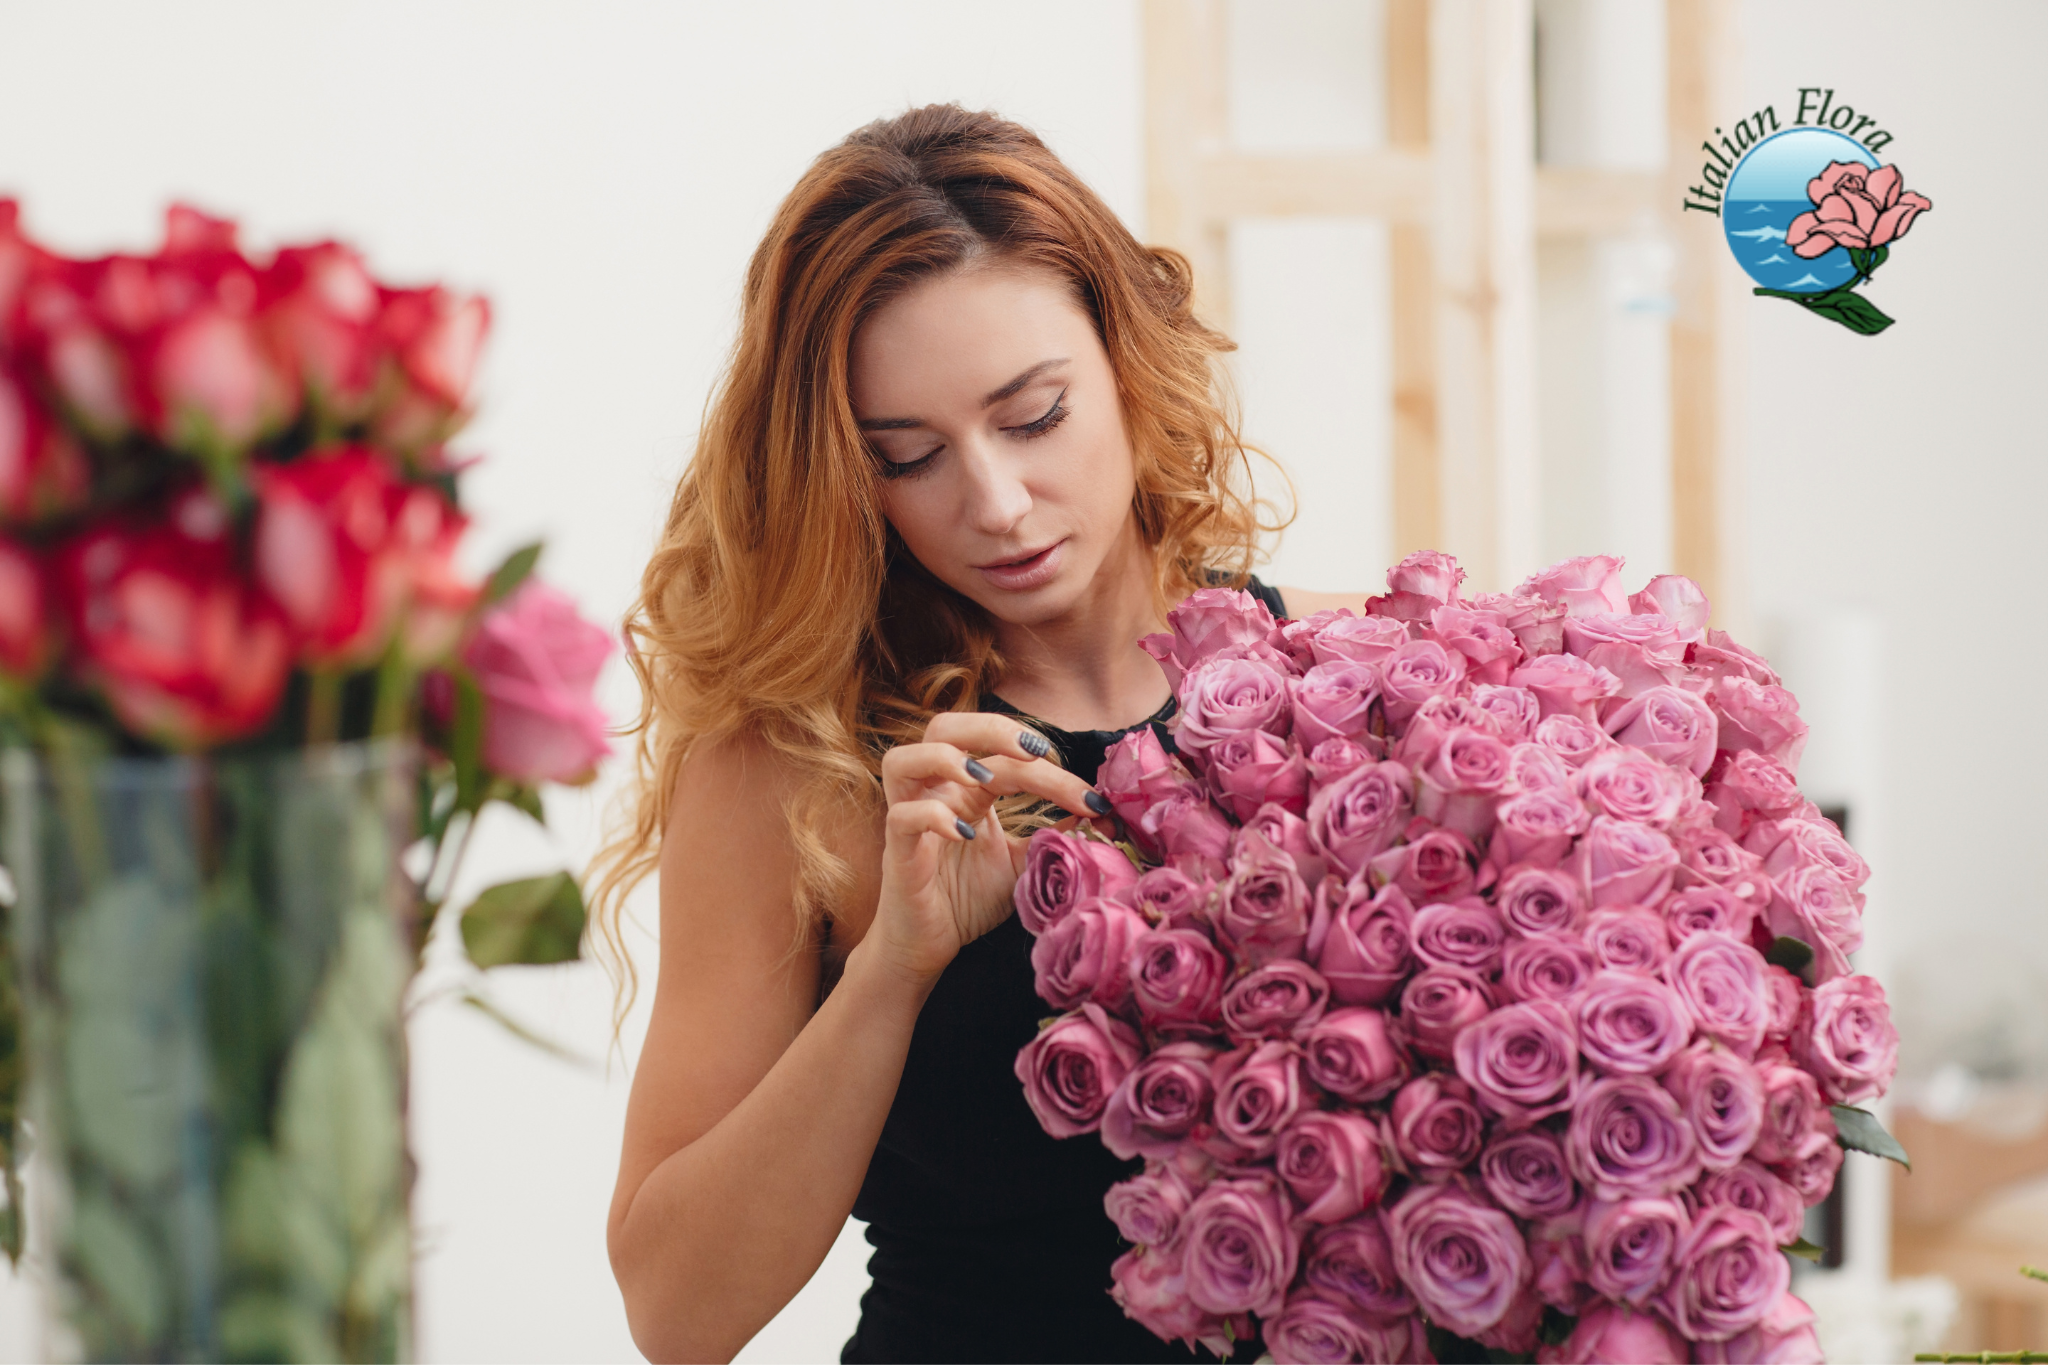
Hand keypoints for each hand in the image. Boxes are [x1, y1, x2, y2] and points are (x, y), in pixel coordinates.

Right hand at [864, 712, 1110, 983]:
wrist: (928, 946)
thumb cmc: (968, 899)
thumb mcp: (1024, 863)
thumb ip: (1056, 837)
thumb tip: (1105, 818)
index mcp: (967, 788)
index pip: (1009, 759)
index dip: (1054, 773)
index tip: (1095, 803)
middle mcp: (936, 792)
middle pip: (945, 727)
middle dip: (991, 728)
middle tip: (1036, 752)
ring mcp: (910, 816)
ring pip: (903, 759)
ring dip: (946, 758)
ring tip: (985, 779)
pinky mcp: (897, 850)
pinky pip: (902, 817)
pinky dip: (931, 816)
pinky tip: (963, 834)